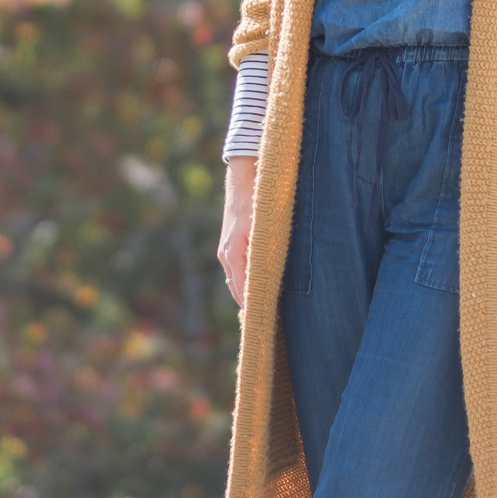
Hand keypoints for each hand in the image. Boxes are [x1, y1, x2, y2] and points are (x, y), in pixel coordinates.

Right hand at [217, 156, 255, 307]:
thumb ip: (263, 255)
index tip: (265, 322)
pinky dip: (246, 281)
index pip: (243, 291)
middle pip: (238, 290)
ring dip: (249, 294)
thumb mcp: (263, 228)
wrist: (244, 175)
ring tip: (267, 309)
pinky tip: (260, 287)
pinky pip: (237, 270)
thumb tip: (268, 280)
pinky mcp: (229, 244)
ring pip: (237, 280)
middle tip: (270, 322)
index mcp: (233, 254)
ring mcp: (226, 250)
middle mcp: (226, 255)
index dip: (254, 307)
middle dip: (251, 305)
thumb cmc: (257, 199)